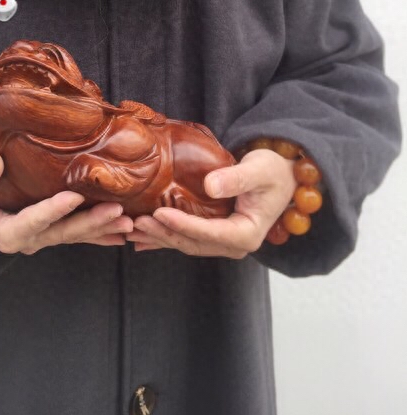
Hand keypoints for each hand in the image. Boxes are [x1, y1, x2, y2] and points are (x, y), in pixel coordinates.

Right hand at [0, 151, 133, 254]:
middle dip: (90, 222)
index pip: (31, 221)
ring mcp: (41, 239)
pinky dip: (100, 233)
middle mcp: (26, 241)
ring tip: (128, 223)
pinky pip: (77, 235)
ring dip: (102, 229)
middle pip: (62, 232)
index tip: (72, 197)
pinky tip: (122, 233)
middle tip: (117, 211)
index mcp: (4, 232)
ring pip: (74, 235)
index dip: (52, 210)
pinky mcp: (50, 233)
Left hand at [127, 149, 296, 258]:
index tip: (159, 212)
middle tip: (136, 222)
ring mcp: (224, 243)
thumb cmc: (272, 171)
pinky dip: (165, 237)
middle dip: (164, 233)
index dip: (182, 224)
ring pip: (186, 243)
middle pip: (193, 243)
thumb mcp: (259, 169)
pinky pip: (187, 238)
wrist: (281, 177)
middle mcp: (235, 245)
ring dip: (159, 237)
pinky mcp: (215, 235)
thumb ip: (236, 178)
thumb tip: (211, 186)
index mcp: (247, 234)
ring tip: (132, 229)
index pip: (209, 233)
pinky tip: (142, 240)